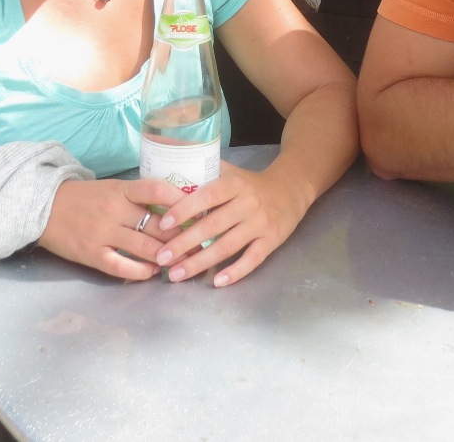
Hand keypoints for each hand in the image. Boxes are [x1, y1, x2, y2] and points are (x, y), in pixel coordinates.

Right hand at [37, 178, 185, 280]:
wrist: (44, 207)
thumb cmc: (85, 197)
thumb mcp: (113, 188)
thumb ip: (139, 197)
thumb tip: (175, 208)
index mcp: (121, 190)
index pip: (157, 190)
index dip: (181, 203)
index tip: (199, 213)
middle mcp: (114, 210)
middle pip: (157, 225)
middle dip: (182, 238)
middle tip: (199, 245)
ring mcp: (103, 233)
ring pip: (145, 247)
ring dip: (167, 256)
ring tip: (182, 261)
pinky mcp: (92, 254)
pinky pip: (122, 267)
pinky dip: (141, 271)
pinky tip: (153, 271)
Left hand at [153, 161, 311, 286]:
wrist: (291, 189)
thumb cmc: (252, 183)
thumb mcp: (231, 172)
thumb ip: (205, 173)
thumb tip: (169, 175)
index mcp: (234, 184)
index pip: (207, 196)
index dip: (185, 210)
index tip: (164, 224)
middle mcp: (247, 204)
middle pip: (213, 226)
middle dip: (184, 243)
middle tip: (162, 258)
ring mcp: (260, 224)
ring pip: (228, 246)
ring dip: (200, 262)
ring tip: (177, 274)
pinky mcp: (272, 241)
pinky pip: (252, 259)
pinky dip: (235, 272)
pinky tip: (216, 282)